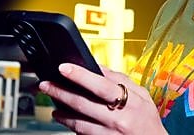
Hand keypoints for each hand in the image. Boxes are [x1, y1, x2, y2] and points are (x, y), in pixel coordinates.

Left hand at [38, 63, 166, 134]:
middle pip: (83, 104)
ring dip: (62, 113)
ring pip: (78, 123)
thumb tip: (97, 67)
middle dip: (60, 92)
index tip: (63, 67)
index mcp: (130, 103)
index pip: (100, 85)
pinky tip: (67, 120)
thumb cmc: (148, 120)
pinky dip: (73, 127)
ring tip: (55, 106)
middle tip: (45, 84)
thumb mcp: (141, 96)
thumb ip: (120, 80)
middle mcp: (118, 120)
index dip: (80, 75)